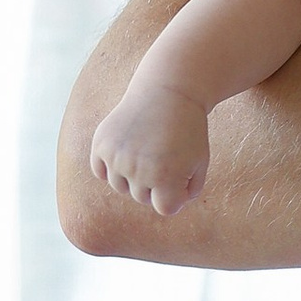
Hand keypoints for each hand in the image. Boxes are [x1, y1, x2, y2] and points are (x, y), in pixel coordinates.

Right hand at [87, 77, 213, 218]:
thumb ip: (189, 191)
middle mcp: (138, 171)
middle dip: (154, 183)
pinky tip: (127, 149)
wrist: (168, 91)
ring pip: (120, 186)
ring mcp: (117, 158)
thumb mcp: (200, 161)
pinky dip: (111, 166)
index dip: (174, 195)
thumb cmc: (188, 130)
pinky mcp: (101, 145)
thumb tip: (168, 206)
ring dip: (132, 176)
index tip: (179, 178)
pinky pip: (101, 172)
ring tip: (146, 150)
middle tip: (164, 156)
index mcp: (166, 177)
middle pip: (142, 197)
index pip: (165, 208)